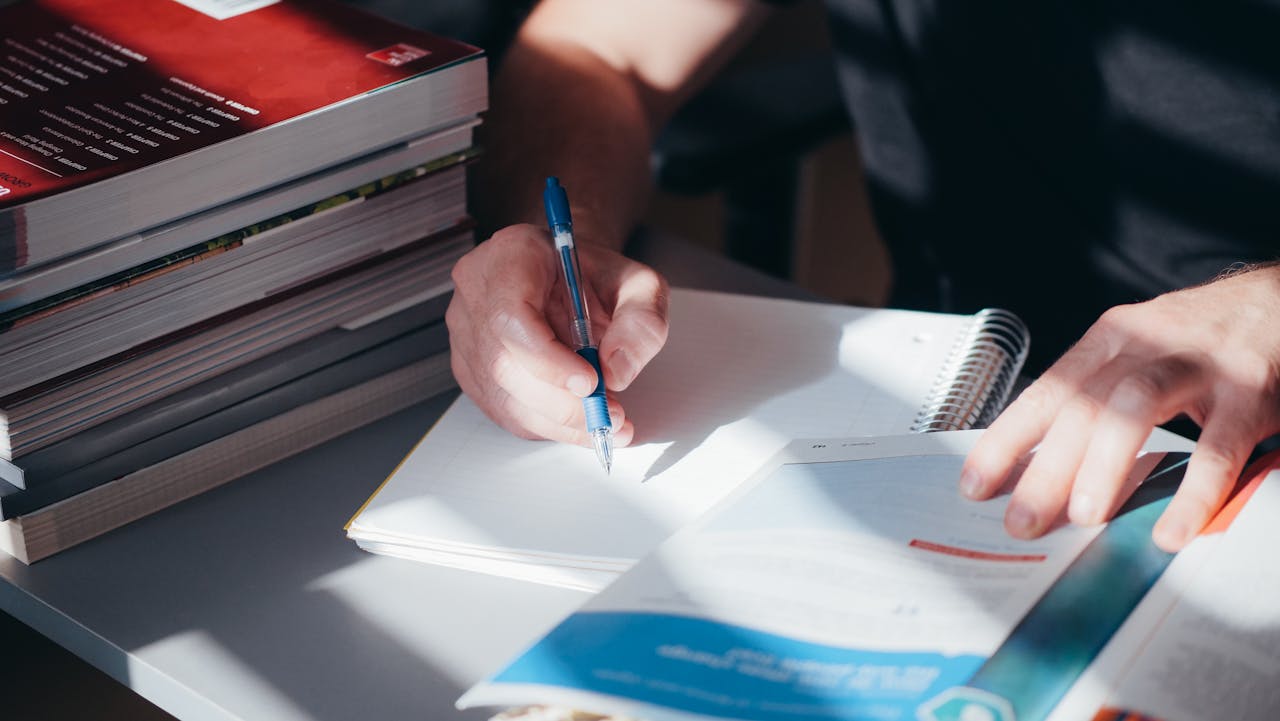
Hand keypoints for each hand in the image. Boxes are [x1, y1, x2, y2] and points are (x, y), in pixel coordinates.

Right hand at [446, 223, 669, 445]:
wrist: (574, 281)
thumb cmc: (598, 278)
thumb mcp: (640, 286)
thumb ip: (641, 322)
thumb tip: (617, 371)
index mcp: (511, 256)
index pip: (510, 316)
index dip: (547, 359)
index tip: (590, 382)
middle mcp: (477, 292)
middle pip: (504, 364)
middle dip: (562, 402)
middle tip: (609, 415)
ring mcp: (468, 333)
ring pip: (503, 395)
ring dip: (558, 421)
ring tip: (604, 422)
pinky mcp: (472, 368)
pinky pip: (503, 409)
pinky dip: (546, 425)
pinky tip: (579, 423)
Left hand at [961, 263, 1279, 550]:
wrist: (1279, 302)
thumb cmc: (1199, 340)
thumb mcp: (1138, 351)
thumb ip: (1095, 398)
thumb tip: (1037, 466)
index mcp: (1109, 339)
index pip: (1045, 392)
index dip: (1005, 440)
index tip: (975, 485)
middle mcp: (1147, 346)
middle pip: (1082, 404)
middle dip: (1044, 467)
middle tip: (1021, 519)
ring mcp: (1199, 366)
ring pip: (1135, 408)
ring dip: (1103, 466)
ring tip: (1083, 516)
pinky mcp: (1250, 392)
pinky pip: (1218, 448)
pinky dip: (1192, 492)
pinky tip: (1171, 529)